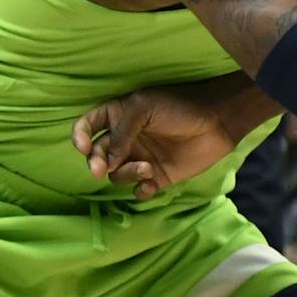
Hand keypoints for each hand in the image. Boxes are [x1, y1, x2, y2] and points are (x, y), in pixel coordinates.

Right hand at [71, 83, 238, 199]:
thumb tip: (106, 161)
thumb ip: (121, 131)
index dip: (79, 136)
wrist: (217, 120)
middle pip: (97, 155)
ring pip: (116, 175)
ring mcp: (139, 158)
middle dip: (95, 163)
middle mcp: (125, 139)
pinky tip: (150, 184)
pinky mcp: (156, 177)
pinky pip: (137, 190)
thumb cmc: (180, 106)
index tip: (83, 146)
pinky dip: (140, 190)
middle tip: (100, 170)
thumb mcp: (144, 107)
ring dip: (125, 174)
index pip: (87, 126)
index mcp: (118, 116)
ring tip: (145, 167)